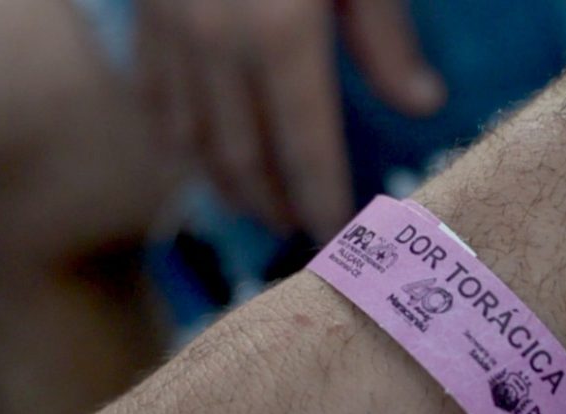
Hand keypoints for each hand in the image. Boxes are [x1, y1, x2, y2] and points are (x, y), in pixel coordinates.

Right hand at [136, 0, 446, 237]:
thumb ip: (386, 38)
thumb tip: (423, 105)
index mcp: (281, 39)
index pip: (306, 150)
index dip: (322, 202)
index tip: (339, 239)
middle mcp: (217, 50)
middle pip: (244, 158)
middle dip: (273, 204)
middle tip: (298, 230)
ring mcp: (170, 33)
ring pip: (190, 138)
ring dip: (222, 183)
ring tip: (252, 205)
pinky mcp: (142, 14)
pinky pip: (151, 96)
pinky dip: (173, 137)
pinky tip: (190, 155)